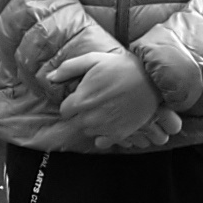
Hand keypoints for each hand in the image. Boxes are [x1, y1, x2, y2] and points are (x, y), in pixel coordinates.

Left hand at [46, 45, 165, 147]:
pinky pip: (101, 142)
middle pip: (75, 122)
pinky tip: (112, 121)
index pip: (65, 110)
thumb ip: (69, 68)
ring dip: (93, 123)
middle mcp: (89, 118)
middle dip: (82, 113)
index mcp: (81, 100)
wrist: (152, 80)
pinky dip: (104, 134)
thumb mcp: (94, 60)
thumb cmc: (122, 67)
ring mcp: (104, 128)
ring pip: (88, 131)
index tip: (84, 96)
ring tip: (107, 108)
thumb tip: (50, 77)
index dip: (73, 102)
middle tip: (98, 101)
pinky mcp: (118, 135)